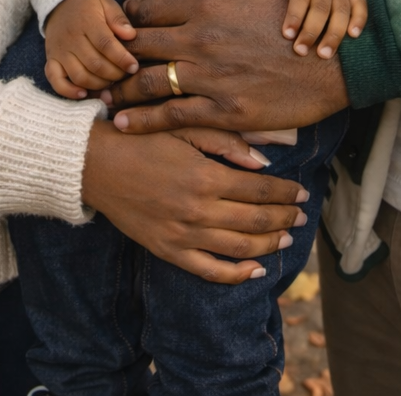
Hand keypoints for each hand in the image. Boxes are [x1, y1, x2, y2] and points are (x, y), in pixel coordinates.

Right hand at [45, 0, 137, 98]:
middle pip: (94, 64)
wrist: (61, 4)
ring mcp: (59, 51)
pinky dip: (68, 91)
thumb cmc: (89, 6)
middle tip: (126, 76)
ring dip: (98, 84)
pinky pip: (56, 81)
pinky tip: (84, 94)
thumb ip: (118, 18)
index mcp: (87, 21)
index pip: (105, 44)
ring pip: (79, 76)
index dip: (121, 58)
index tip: (134, 66)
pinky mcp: (51, 60)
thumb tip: (131, 35)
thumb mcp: (105, 3)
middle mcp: (71, 38)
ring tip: (111, 83)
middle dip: (114, 74)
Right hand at [81, 120, 307, 283]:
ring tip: (287, 238)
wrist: (96, 164)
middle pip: (255, 221)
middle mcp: (197, 210)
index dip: (286, 193)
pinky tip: (256, 270)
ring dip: (269, 245)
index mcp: (204, 177)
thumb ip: (225, 143)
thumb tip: (264, 163)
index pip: (259, 190)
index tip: (303, 192)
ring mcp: (182, 235)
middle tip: (301, 215)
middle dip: (284, 218)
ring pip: (239, 248)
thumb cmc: (142, 138)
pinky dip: (236, 274)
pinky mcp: (168, 251)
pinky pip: (209, 271)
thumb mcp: (183, 127)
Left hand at [106, 0, 348, 134]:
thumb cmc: (291, 14)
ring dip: (121, 91)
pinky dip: (143, 121)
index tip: (116, 30)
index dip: (125, 21)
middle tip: (96, 67)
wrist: (332, 58)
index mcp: (204, 5)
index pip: (146, 12)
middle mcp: (200, 39)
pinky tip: (124, 125)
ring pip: (149, 84)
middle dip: (114, 57)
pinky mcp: (224, 110)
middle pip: (140, 48)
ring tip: (103, 97)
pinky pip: (173, 116)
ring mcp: (211, 76)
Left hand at [264, 0, 366, 57]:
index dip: (295, 15)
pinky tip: (353, 36)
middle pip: (320, 7)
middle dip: (311, 31)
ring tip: (324, 54)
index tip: (287, 35)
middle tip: (301, 51)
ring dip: (334, 34)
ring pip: (341, 11)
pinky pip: (361, 6)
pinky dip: (359, 20)